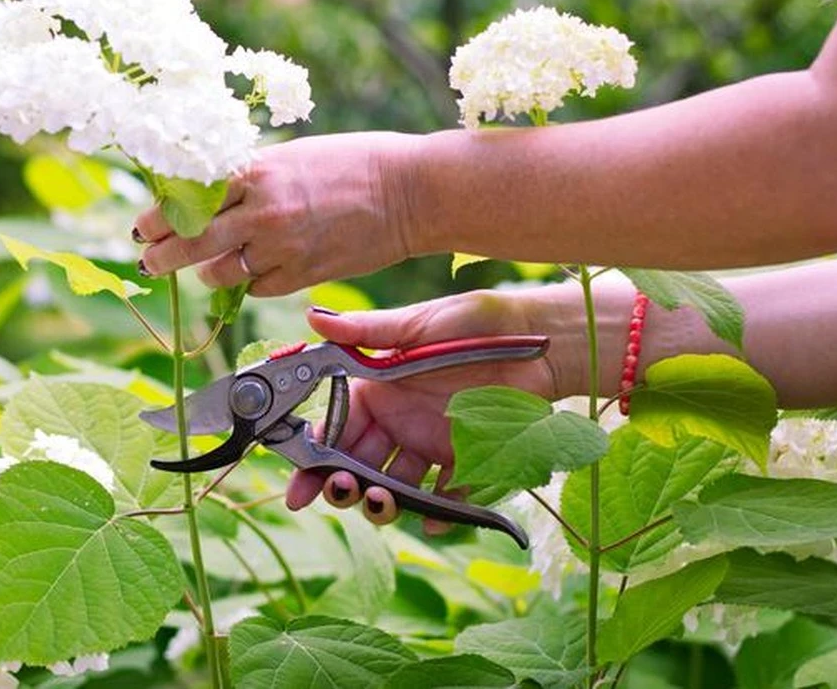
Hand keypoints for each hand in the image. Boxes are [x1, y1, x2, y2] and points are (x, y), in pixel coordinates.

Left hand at [134, 132, 420, 295]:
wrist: (409, 192)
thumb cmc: (353, 163)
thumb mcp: (292, 157)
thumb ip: (250, 177)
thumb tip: (209, 195)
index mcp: (256, 171)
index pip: (188, 197)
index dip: (159, 214)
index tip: (145, 225)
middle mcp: (262, 210)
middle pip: (190, 241)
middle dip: (162, 255)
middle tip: (149, 259)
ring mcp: (281, 246)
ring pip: (218, 273)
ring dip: (208, 272)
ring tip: (209, 265)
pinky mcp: (302, 274)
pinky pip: (256, 288)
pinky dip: (250, 282)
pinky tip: (256, 269)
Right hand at [285, 289, 571, 531]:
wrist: (537, 339)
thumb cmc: (474, 323)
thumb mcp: (416, 326)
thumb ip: (365, 332)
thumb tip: (311, 316)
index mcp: (379, 389)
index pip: (335, 428)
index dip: (313, 456)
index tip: (298, 483)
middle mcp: (399, 420)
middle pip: (358, 464)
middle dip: (342, 484)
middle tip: (341, 491)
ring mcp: (430, 444)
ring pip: (394, 485)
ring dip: (381, 501)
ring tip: (382, 500)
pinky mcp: (466, 462)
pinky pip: (445, 497)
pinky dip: (436, 514)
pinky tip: (430, 519)